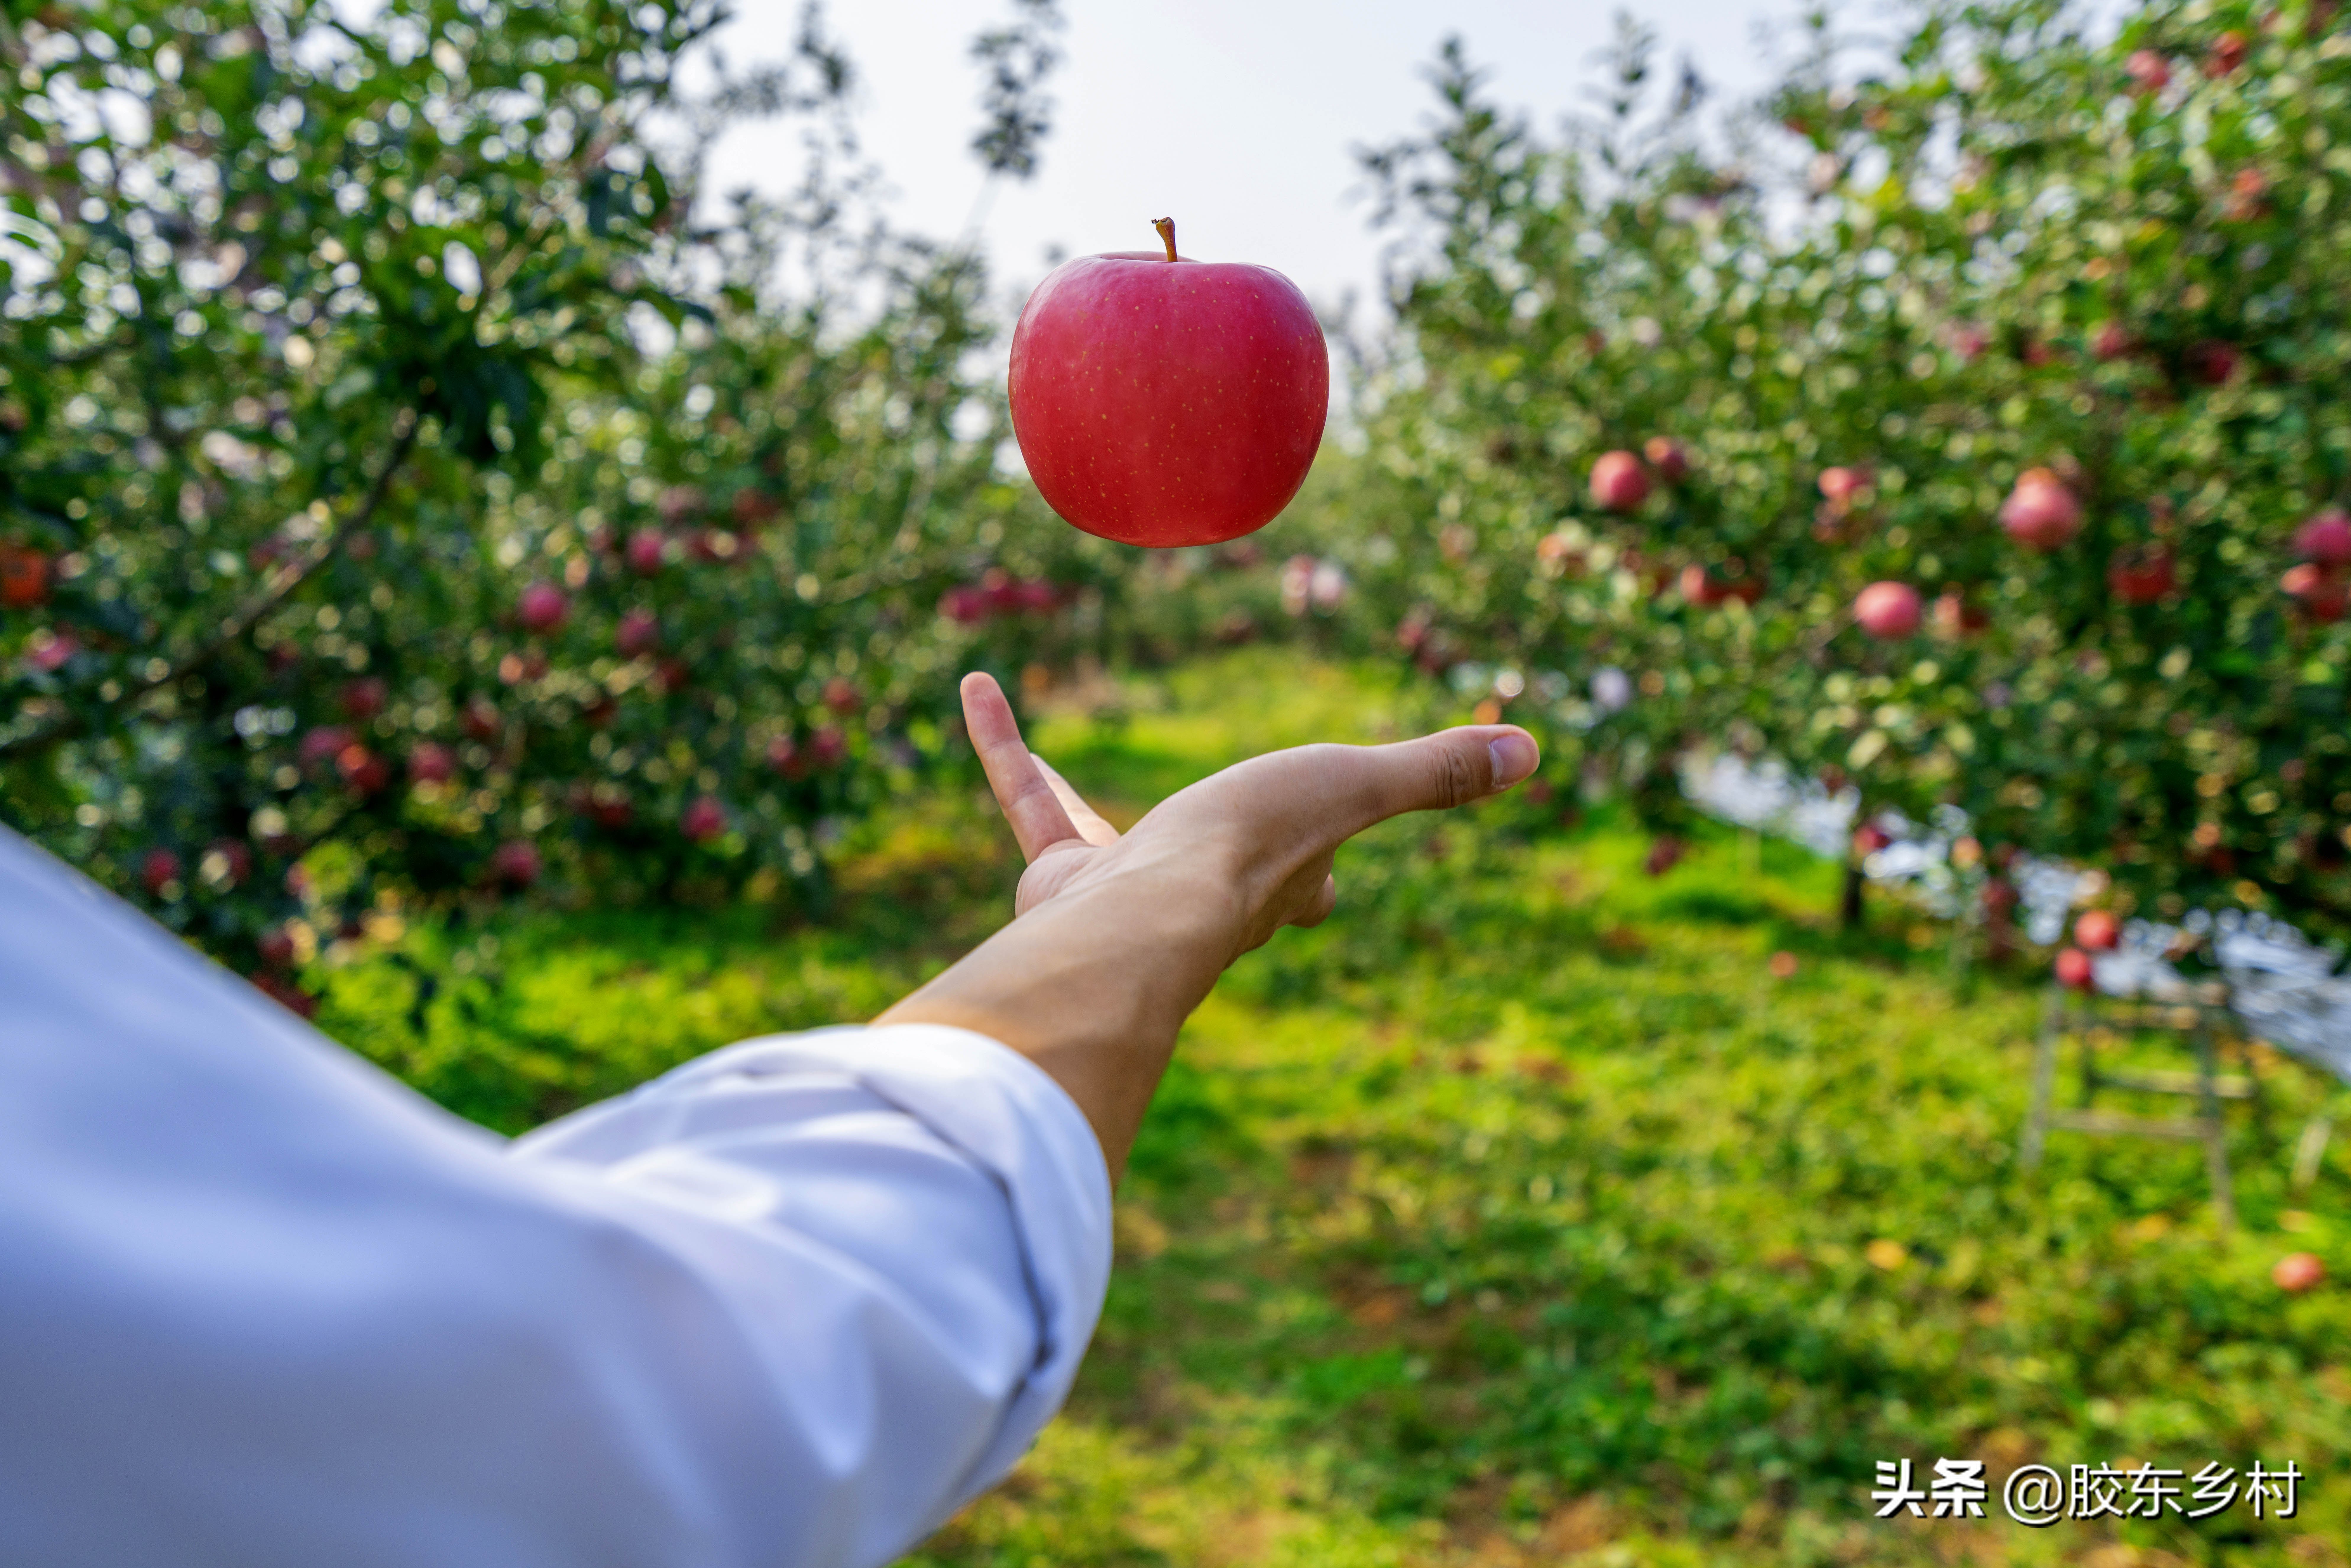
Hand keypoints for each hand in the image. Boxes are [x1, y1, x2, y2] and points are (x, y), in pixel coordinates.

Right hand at [878, 672, 1539, 1177]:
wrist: (1147, 912)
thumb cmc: (1256, 849)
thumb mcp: (1355, 785)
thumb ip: (1432, 770)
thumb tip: (1533, 749)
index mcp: (1273, 884)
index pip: (1307, 887)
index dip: (1317, 878)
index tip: (1324, 877)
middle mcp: (1203, 899)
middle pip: (1209, 881)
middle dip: (1209, 866)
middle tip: (1211, 846)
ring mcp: (1126, 891)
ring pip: (1097, 847)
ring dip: (1079, 826)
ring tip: (1064, 806)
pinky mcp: (1060, 872)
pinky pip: (1028, 796)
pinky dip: (1003, 743)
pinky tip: (975, 685)